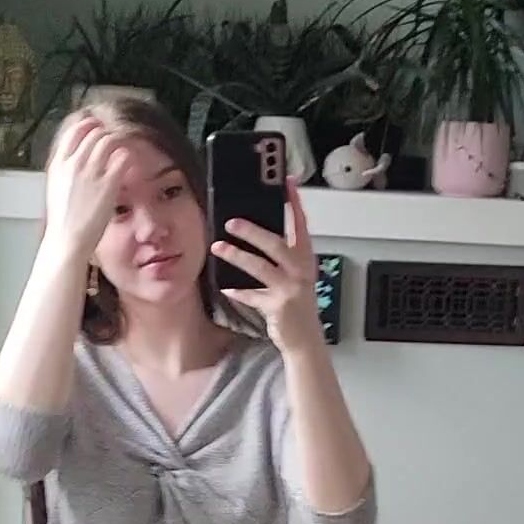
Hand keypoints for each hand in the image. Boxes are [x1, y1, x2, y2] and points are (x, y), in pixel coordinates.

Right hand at [43, 112, 133, 262]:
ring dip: (119, 142)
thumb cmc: (63, 222)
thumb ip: (65, 171)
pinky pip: (123, 157)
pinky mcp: (109, 183)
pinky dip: (128, 156)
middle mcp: (74, 163)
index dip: (88, 126)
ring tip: (124, 150)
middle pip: (94, 132)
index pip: (75, 131)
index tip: (97, 128)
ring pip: (109, 140)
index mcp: (59, 163)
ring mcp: (91, 172)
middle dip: (106, 133)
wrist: (67, 240)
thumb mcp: (56, 189)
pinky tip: (130, 163)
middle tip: (115, 140)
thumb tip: (74, 161)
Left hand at [211, 177, 322, 355]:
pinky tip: (225, 287)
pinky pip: (252, 296)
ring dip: (236, 255)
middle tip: (231, 222)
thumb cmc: (297, 306)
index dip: (294, 203)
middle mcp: (301, 271)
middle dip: (252, 231)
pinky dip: (238, 291)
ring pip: (260, 267)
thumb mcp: (295, 277)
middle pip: (276, 244)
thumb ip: (282, 258)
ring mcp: (290, 289)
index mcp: (306, 259)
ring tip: (218, 247)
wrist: (305, 340)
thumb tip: (255, 235)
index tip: (286, 183)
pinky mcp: (278, 306)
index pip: (301, 225)